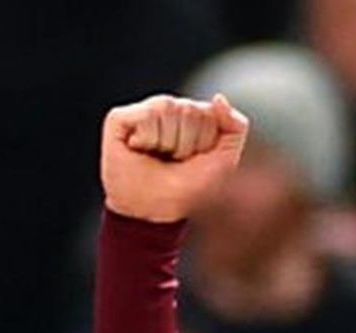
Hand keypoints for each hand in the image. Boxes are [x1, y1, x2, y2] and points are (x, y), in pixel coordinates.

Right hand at [102, 93, 250, 222]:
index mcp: (194, 117)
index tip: (192, 160)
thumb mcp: (223, 161)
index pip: (209, 113)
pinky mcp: (120, 118)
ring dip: (166, 143)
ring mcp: (144, 112)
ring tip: (157, 155)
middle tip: (173, 161)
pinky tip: (138, 148)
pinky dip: (146, 139)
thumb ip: (235, 127)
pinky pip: (147, 115)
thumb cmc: (186, 188)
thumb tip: (218, 98)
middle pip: (189, 110)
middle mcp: (169, 111)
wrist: (152, 210)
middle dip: (185, 144)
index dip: (204, 143)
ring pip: (168, 109)